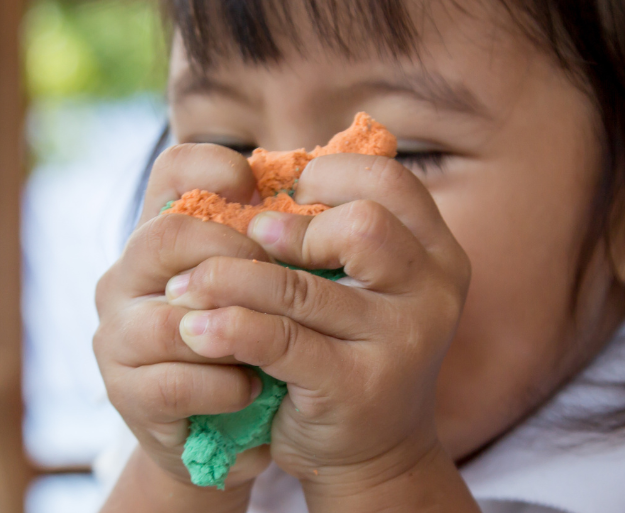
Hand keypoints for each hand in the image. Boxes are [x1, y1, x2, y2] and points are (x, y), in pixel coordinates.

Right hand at [93, 143, 274, 495]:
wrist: (231, 434)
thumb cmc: (257, 345)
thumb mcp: (268, 286)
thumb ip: (279, 241)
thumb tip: (334, 196)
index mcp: (165, 234)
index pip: (173, 172)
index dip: (217, 168)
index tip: (262, 193)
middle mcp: (128, 275)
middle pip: (168, 236)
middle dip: (239, 259)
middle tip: (286, 285)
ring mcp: (118, 334)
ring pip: (170, 320)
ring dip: (235, 335)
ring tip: (274, 353)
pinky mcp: (125, 393)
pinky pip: (174, 383)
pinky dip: (223, 387)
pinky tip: (251, 390)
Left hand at [162, 153, 471, 496]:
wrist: (373, 453)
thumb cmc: (353, 350)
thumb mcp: (366, 287)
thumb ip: (336, 233)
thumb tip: (256, 171)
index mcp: (438, 254)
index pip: (390, 180)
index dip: (330, 174)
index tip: (288, 194)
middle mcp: (433, 294)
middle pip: (360, 225)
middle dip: (290, 228)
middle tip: (246, 239)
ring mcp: (401, 342)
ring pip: (300, 287)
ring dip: (230, 279)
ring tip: (185, 286)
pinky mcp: (356, 386)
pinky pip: (278, 340)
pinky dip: (229, 328)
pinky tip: (196, 329)